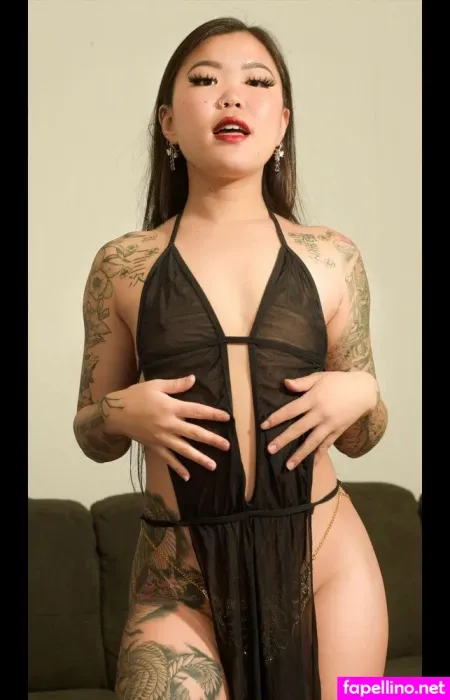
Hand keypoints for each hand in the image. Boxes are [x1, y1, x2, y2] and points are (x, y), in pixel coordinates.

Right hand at [105, 374, 229, 480]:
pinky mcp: (155, 446)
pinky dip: (178, 468)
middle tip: (227, 446)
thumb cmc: (136, 396)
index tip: (227, 417)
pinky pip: (168, 459)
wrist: (115, 413)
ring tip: (213, 466)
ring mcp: (162, 438)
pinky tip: (187, 477)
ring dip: (199, 458)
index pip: (197, 411)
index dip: (213, 414)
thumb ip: (176, 385)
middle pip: (195, 433)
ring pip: (184, 450)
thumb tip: (193, 379)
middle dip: (212, 440)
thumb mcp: (156, 385)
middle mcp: (169, 425)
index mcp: (171, 407)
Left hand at [261, 371, 377, 468]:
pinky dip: (318, 456)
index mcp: (313, 399)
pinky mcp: (337, 432)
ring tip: (288, 465)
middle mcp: (320, 414)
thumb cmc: (339, 381)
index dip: (277, 418)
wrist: (363, 390)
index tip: (264, 426)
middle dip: (283, 440)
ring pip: (312, 442)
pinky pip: (326, 446)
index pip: (291, 410)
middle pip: (298, 429)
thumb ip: (302, 383)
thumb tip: (285, 383)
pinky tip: (310, 466)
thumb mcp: (320, 377)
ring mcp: (329, 425)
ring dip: (299, 454)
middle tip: (269, 450)